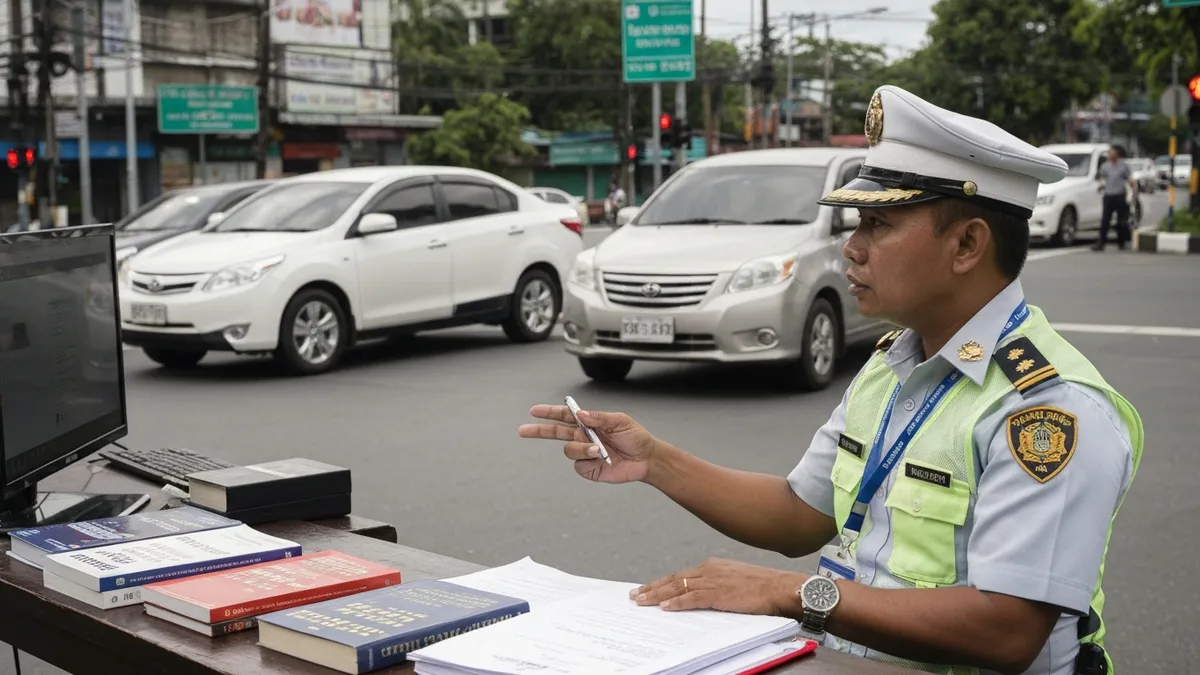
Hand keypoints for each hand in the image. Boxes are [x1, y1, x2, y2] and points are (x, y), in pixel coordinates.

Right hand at [517, 405, 660, 482]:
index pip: (564, 416)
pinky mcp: (588, 469)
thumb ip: (599, 418)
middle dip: (539, 431)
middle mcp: (583, 437)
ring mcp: (584, 453)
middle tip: (523, 430)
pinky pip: (578, 465)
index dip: (549, 413)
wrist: (646, 459)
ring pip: (568, 449)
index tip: (534, 411)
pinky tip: (602, 459)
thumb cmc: (635, 437)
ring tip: (599, 449)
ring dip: (581, 448)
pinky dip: (588, 460)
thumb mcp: (620, 421)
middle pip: (555, 433)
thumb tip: (580, 413)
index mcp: (589, 423)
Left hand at [629, 557, 806, 615]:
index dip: (661, 582)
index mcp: (712, 566)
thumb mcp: (735, 580)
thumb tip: (703, 596)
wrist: (780, 586)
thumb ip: (717, 585)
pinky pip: (691, 598)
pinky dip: (676, 603)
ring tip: (641, 601)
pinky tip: (664, 607)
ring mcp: (712, 581)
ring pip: (677, 588)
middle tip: (635, 595)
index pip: (680, 575)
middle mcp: (709, 570)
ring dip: (657, 596)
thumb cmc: (763, 586)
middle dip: (652, 588)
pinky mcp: (718, 593)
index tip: (647, 588)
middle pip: (673, 579)